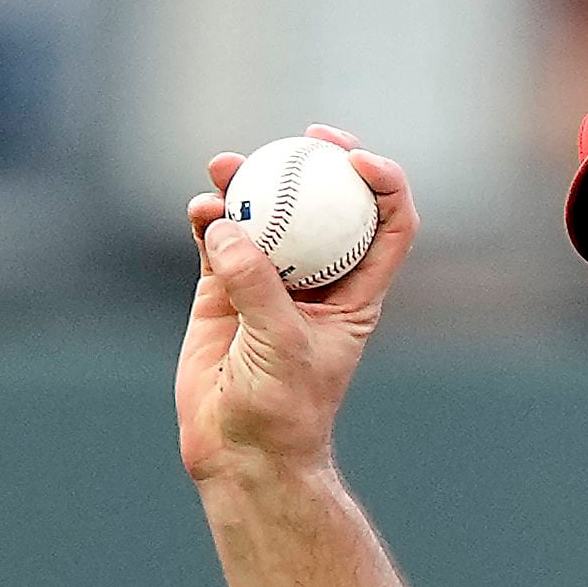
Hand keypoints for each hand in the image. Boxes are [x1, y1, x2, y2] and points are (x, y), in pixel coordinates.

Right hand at [176, 127, 417, 485]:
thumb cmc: (281, 410)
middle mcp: (318, 279)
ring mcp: (269, 280)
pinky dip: (208, 216)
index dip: (385, 184)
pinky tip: (199, 208)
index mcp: (356, 293)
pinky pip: (217, 236)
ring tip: (224, 167)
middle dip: (320, 162)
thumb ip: (256, 287)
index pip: (388, 225)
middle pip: (330, 204)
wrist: (239, 448)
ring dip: (251, 182)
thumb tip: (227, 229)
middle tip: (301, 138)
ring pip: (268, 213)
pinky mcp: (222, 288)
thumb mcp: (280, 347)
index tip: (356, 160)